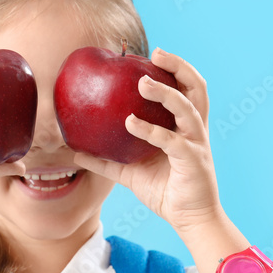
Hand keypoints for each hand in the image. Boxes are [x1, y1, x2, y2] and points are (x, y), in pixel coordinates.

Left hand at [71, 47, 223, 234]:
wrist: (190, 220)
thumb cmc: (166, 192)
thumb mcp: (131, 173)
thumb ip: (107, 161)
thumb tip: (76, 154)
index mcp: (185, 127)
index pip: (186, 88)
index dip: (174, 68)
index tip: (151, 54)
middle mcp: (195, 130)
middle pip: (196, 87)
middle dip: (179, 66)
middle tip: (156, 53)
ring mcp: (196, 144)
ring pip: (187, 108)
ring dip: (165, 92)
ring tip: (142, 81)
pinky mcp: (192, 161)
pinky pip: (171, 141)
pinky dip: (151, 130)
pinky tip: (130, 123)